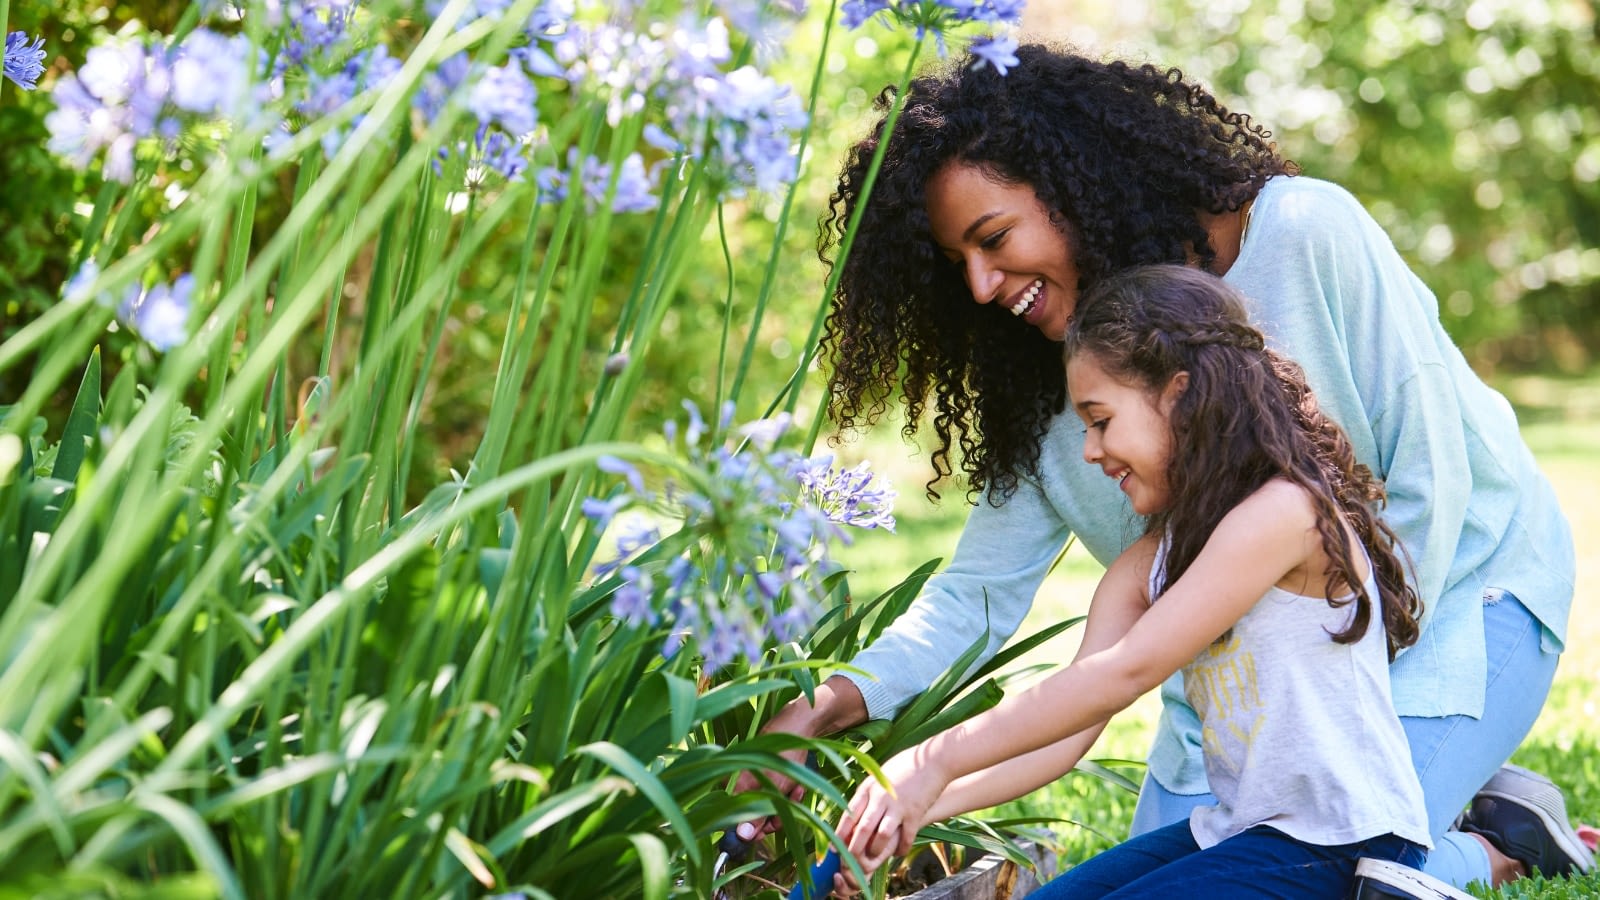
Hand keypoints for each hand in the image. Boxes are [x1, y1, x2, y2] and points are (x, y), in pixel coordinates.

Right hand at [730, 676, 866, 840]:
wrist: (801, 725)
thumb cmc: (784, 754)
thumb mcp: (774, 788)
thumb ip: (757, 813)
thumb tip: (741, 836)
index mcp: (735, 785)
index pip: (734, 818)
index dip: (752, 828)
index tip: (769, 828)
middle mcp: (741, 782)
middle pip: (753, 814)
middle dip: (775, 814)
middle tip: (788, 804)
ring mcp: (755, 777)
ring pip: (769, 804)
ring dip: (786, 802)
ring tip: (796, 789)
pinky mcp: (767, 773)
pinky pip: (776, 792)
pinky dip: (789, 792)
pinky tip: (798, 785)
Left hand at [835, 748, 948, 883]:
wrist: (933, 759)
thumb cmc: (904, 766)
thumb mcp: (879, 776)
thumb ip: (868, 793)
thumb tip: (853, 814)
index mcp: (869, 787)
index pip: (849, 814)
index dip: (840, 833)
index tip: (833, 849)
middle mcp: (881, 797)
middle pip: (863, 828)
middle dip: (854, 849)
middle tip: (850, 863)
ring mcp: (899, 805)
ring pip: (882, 835)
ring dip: (876, 850)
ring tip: (874, 858)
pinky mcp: (915, 813)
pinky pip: (906, 837)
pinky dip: (901, 848)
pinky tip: (898, 853)